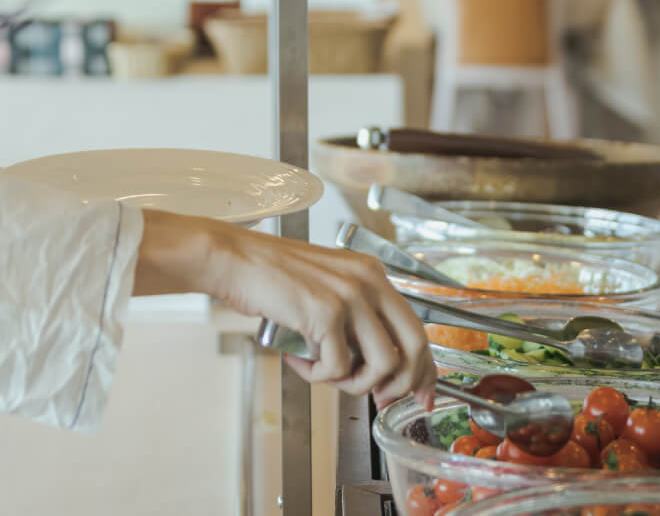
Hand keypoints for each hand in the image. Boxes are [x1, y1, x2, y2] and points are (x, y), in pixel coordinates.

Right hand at [134, 211, 433, 405]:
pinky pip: (337, 367)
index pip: (417, 328)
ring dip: (354, 383)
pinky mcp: (325, 312)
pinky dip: (317, 375)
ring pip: (381, 364)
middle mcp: (369, 281)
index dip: (424, 368)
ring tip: (325, 375)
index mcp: (373, 274)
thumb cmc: (272, 277)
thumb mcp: (327, 286)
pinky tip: (297, 361)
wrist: (235, 260)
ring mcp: (349, 296)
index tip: (422, 393)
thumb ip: (354, 317)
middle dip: (402, 384)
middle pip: (413, 347)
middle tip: (381, 398)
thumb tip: (376, 368)